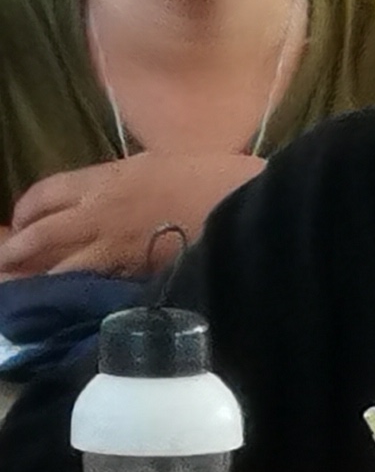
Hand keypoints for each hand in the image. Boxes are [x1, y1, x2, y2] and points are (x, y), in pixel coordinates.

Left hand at [0, 149, 262, 275]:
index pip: (46, 194)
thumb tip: (116, 198)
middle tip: (4, 267)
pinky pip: (97, 287)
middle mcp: (101, 212)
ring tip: (21, 295)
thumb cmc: (219, 178)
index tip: (19, 225)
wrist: (252, 205)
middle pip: (41, 233)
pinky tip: (71, 305)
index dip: (26, 211)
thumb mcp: (162, 166)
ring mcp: (119, 247)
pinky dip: (78, 296)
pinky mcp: (140, 276)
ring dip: (38, 281)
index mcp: (107, 179)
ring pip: (61, 267)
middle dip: (16, 251)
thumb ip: (131, 183)